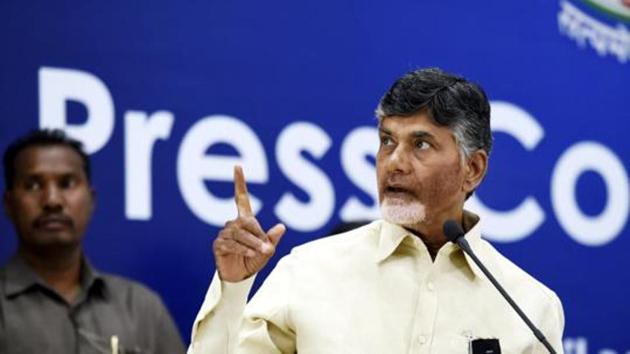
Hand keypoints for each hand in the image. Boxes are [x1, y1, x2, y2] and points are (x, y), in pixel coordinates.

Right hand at [213, 166, 285, 281]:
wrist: (240, 277)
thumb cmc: (254, 260)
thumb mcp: (268, 250)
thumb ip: (273, 239)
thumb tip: (282, 227)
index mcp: (245, 221)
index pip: (241, 198)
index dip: (239, 182)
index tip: (237, 166)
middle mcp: (233, 224)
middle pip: (245, 223)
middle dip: (257, 235)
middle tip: (267, 249)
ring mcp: (224, 234)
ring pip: (238, 234)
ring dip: (252, 244)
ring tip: (261, 253)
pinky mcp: (218, 246)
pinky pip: (231, 244)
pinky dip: (243, 249)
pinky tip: (250, 255)